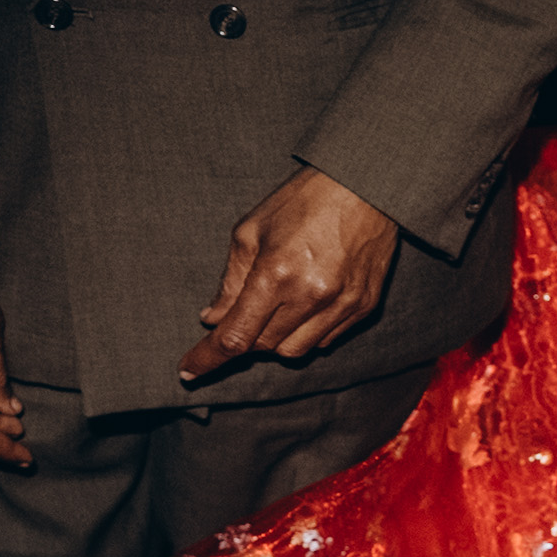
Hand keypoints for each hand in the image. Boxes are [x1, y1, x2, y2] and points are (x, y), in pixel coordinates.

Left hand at [182, 168, 399, 384]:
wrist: (367, 186)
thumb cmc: (304, 200)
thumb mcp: (251, 231)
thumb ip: (230, 281)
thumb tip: (213, 318)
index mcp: (276, 274)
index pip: (235, 336)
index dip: (207, 358)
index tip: (188, 371)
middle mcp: (312, 296)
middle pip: (264, 347)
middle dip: (246, 337)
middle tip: (244, 312)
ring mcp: (342, 305)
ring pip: (295, 351)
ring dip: (275, 339)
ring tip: (277, 306)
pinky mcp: (364, 306)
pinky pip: (326, 339)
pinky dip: (306, 331)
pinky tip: (306, 303)